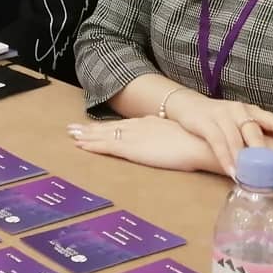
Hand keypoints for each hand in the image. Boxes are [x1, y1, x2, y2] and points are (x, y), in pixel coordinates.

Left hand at [68, 117, 221, 173]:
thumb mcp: (182, 138)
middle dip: (91, 129)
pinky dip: (92, 146)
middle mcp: (138, 126)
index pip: (124, 125)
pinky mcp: (132, 149)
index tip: (96, 126)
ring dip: (87, 136)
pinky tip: (81, 146)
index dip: (108, 126)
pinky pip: (107, 146)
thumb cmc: (199, 142)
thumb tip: (173, 145)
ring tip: (72, 135)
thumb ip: (172, 139)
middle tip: (73, 128)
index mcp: (150, 123)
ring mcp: (134, 137)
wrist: (201, 142)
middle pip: (110, 127)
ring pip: (104, 135)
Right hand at [166, 90, 272, 177]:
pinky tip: (232, 171)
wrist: (188, 105)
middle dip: (263, 149)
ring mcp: (221, 114)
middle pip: (254, 130)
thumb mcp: (242, 121)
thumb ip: (262, 131)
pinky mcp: (205, 122)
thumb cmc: (221, 118)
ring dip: (243, 159)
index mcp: (250, 110)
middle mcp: (238, 109)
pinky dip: (225, 158)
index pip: (271, 118)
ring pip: (235, 138)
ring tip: (252, 176)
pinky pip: (217, 142)